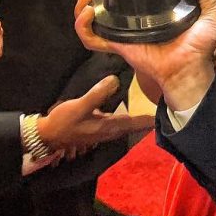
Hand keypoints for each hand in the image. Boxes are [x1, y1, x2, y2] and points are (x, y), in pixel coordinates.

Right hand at [37, 76, 153, 154]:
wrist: (48, 135)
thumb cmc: (64, 122)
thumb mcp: (80, 105)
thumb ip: (98, 93)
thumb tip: (115, 80)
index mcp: (110, 127)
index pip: (137, 124)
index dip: (151, 119)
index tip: (167, 113)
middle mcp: (110, 131)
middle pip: (134, 125)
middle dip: (147, 119)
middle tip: (163, 108)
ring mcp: (104, 131)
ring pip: (126, 124)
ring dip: (137, 119)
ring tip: (149, 109)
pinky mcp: (98, 128)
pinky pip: (117, 122)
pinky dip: (125, 117)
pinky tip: (125, 109)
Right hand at [74, 0, 215, 110]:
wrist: (189, 70)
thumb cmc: (199, 48)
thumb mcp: (210, 16)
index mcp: (154, 16)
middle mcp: (136, 24)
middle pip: (106, 7)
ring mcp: (125, 35)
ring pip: (93, 22)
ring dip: (83, 8)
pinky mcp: (118, 46)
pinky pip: (92, 39)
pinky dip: (83, 27)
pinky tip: (88, 14)